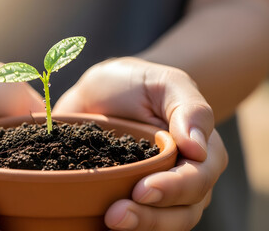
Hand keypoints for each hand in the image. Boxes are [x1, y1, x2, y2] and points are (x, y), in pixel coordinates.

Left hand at [54, 57, 227, 229]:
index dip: (174, 189)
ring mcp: (154, 191)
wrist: (99, 94)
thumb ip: (189, 108)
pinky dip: (123, 225)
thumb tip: (198, 148)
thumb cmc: (137, 84)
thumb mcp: (165, 83)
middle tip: (117, 214)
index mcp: (199, 151)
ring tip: (110, 220)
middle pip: (182, 212)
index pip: (197, 179)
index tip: (143, 190)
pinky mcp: (125, 197)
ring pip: (160, 223)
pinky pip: (133, 220)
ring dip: (138, 226)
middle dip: (152, 217)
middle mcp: (182, 178)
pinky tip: (99, 222)